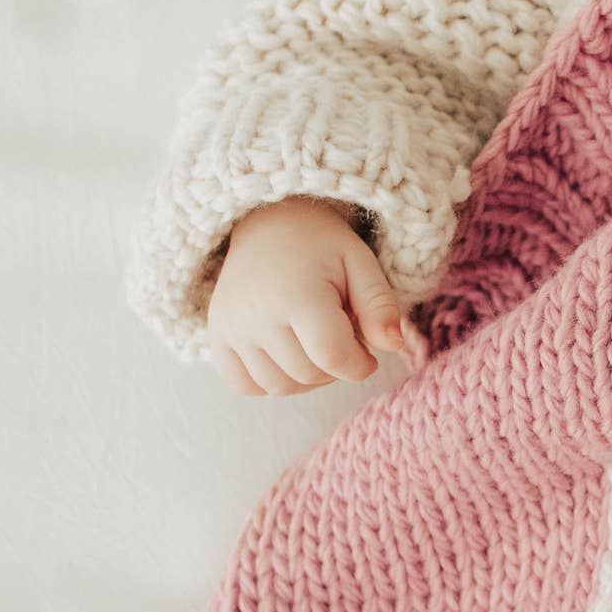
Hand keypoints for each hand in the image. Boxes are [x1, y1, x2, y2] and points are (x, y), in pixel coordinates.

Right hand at [207, 195, 425, 395]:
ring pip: (280, 387)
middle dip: (335, 366)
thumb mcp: (360, 263)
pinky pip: (246, 385)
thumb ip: (380, 306)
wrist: (268, 225)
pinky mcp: (217, 336)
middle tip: (339, 335)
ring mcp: (231, 328)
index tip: (367, 352)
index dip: (360, 364)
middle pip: (308, 375)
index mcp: (296, 294)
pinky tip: (285, 354)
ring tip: (314, 342)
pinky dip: (270, 381)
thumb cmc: (321, 246)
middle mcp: (257, 315)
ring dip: (306, 377)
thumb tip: (394, 346)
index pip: (334, 357)